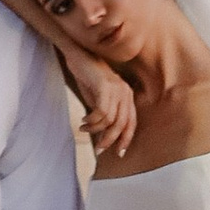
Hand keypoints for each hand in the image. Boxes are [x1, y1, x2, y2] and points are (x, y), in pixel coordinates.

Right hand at [59, 44, 137, 160]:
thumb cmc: (87, 78)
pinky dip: (91, 120)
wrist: (78, 56)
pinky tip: (83, 120)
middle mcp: (126, 92)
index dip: (125, 140)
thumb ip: (103, 117)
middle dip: (109, 140)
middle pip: (122, 125)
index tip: (118, 154)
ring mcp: (117, 88)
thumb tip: (103, 140)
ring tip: (83, 129)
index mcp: (127, 96)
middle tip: (97, 149)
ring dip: (95, 129)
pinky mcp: (105, 86)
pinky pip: (101, 112)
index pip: (131, 123)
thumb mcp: (97, 100)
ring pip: (110, 120)